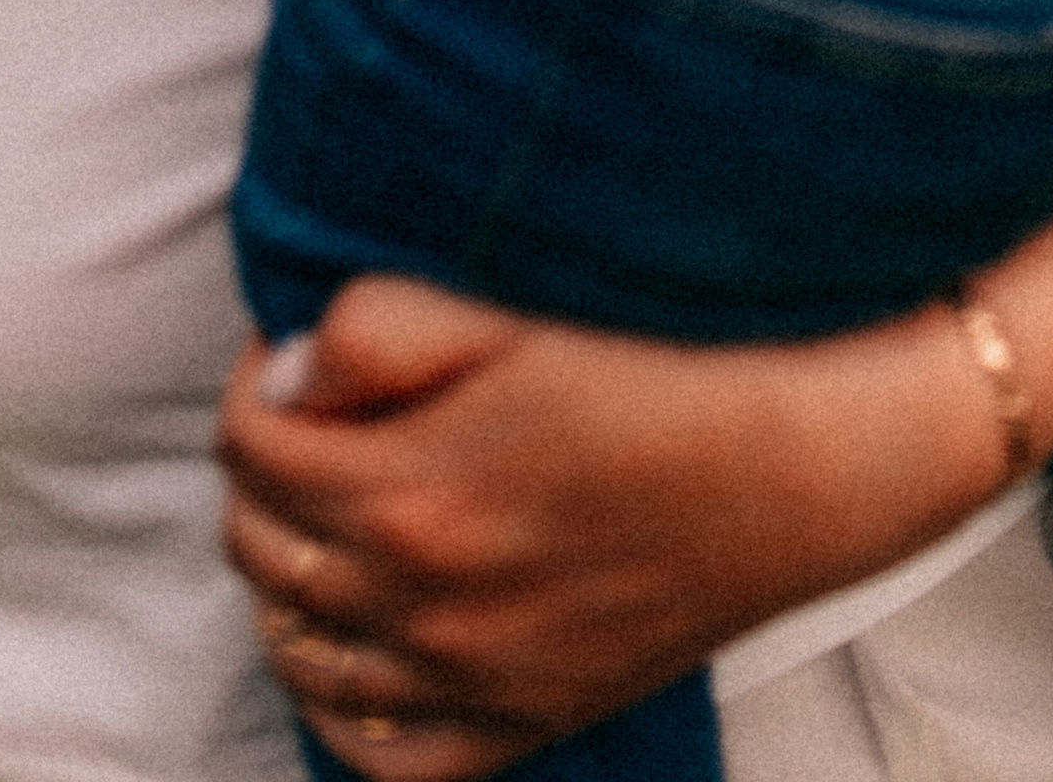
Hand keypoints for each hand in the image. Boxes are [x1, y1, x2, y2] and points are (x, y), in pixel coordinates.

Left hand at [217, 277, 1008, 775]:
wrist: (801, 466)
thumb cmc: (669, 369)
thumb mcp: (515, 315)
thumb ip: (379, 329)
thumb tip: (293, 370)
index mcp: (411, 490)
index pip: (251, 444)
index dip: (260, 378)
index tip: (300, 349)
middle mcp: (423, 602)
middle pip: (259, 546)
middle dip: (265, 470)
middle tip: (318, 414)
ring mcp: (470, 677)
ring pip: (299, 651)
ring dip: (291, 575)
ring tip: (333, 507)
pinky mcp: (522, 722)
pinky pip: (377, 751)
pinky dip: (343, 698)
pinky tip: (361, 636)